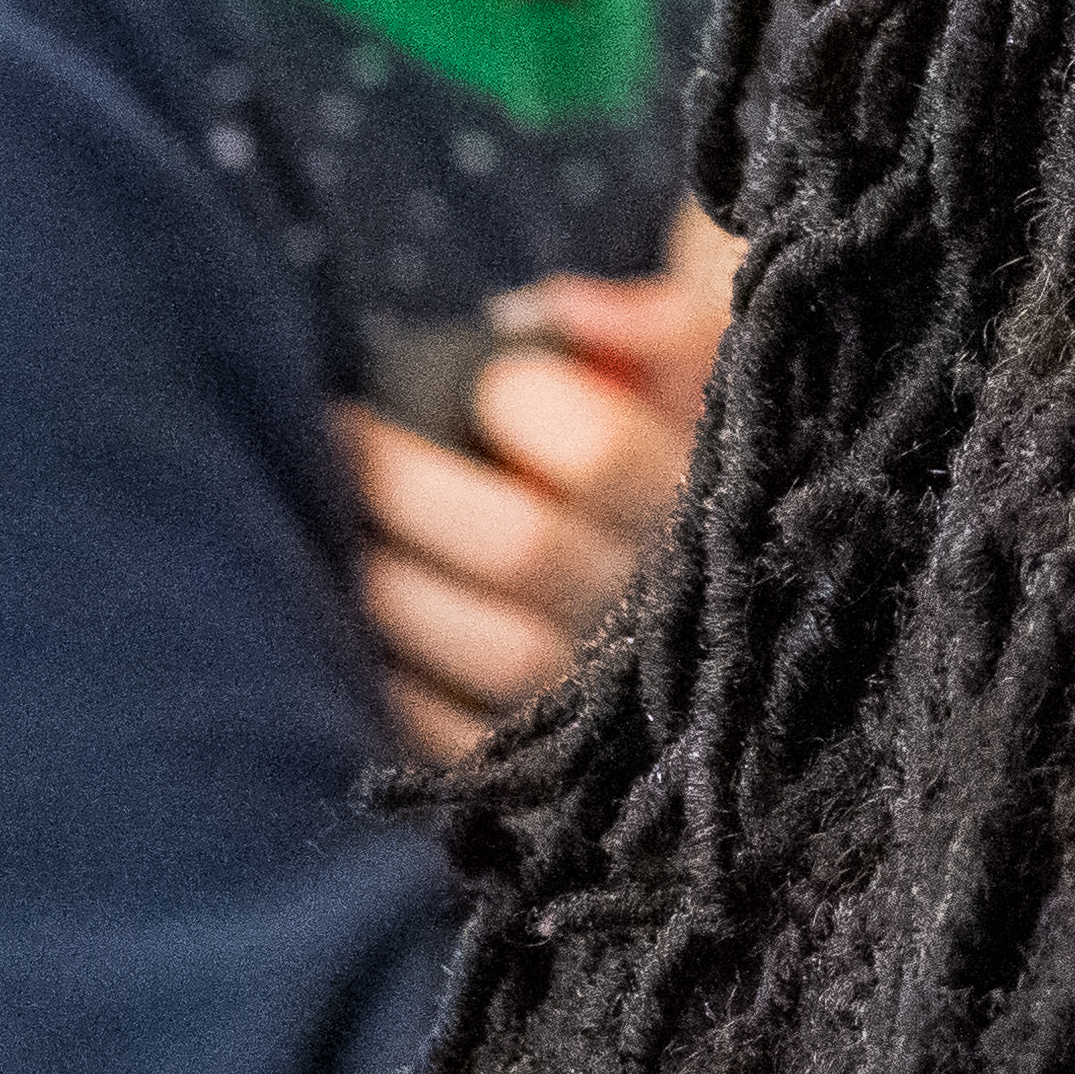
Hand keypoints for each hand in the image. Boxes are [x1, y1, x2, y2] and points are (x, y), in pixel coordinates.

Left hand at [357, 207, 733, 766]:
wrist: (734, 564)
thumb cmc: (688, 435)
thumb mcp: (707, 364)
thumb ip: (650, 324)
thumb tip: (535, 310)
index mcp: (702, 494)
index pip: (600, 453)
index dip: (517, 403)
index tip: (479, 379)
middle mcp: (665, 599)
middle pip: (522, 546)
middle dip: (405, 485)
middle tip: (340, 435)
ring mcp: (614, 691)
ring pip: (495, 649)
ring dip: (393, 589)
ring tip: (340, 535)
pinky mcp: (560, 763)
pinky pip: (470, 743)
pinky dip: (405, 693)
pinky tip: (365, 637)